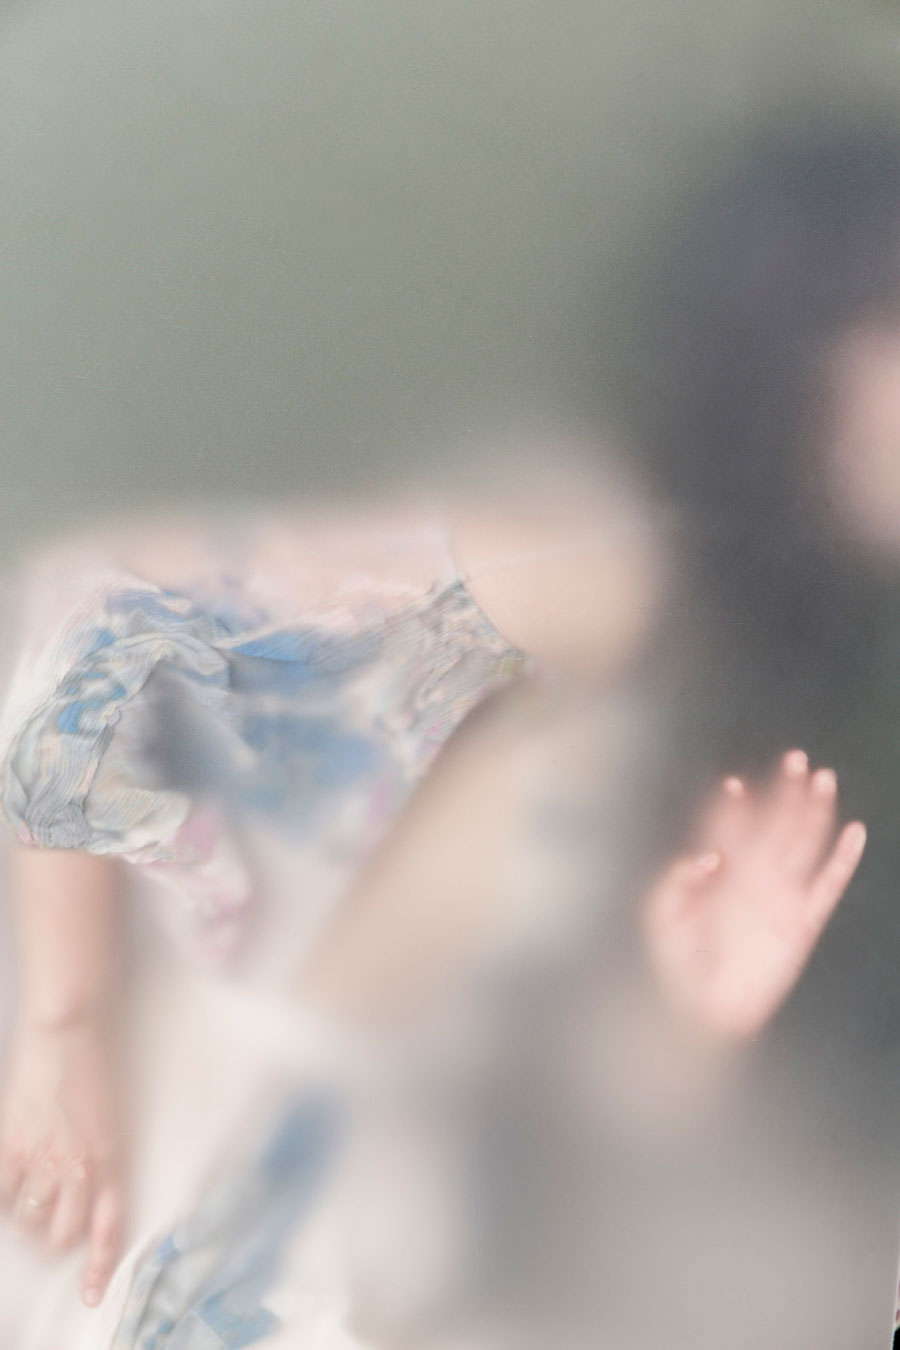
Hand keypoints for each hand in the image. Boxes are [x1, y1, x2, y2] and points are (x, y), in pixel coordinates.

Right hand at [0, 1014, 124, 1306]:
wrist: (70, 1026)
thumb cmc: (97, 1063)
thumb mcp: (110, 1116)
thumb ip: (98, 1155)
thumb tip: (79, 1182)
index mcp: (112, 1160)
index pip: (107, 1229)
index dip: (97, 1266)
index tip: (91, 1293)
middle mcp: (79, 1168)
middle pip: (63, 1234)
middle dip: (57, 1236)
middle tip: (53, 1219)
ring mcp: (41, 1158)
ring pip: (29, 1220)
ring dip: (28, 1217)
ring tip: (29, 1197)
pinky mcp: (11, 1144)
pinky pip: (0, 1194)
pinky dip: (1, 1197)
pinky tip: (6, 1185)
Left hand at [643, 750, 866, 1038]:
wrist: (703, 1009)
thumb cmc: (675, 962)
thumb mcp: (661, 914)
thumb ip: (677, 879)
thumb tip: (712, 856)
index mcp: (719, 872)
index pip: (728, 828)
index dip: (732, 806)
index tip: (731, 784)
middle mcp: (752, 877)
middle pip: (773, 824)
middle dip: (783, 791)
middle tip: (795, 758)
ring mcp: (779, 897)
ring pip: (803, 843)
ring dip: (813, 811)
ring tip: (823, 778)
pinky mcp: (802, 922)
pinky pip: (829, 885)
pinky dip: (844, 859)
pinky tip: (855, 832)